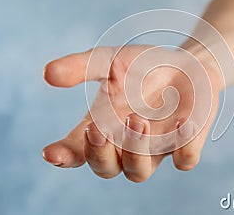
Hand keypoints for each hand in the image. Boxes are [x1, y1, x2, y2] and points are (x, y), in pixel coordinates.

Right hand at [42, 45, 221, 181]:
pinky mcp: (185, 145)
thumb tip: (48, 74)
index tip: (51, 152)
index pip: (77, 151)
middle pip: (105, 169)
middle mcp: (126, 144)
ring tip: (138, 121)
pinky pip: (184, 160)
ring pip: (139, 173)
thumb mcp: (110, 60)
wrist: (185, 63)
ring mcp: (156, 148)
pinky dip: (183, 150)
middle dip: (99, 155)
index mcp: (103, 126)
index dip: (64, 156)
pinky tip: (182, 124)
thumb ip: (81, 67)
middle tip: (98, 131)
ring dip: (136, 153)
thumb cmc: (142, 66)